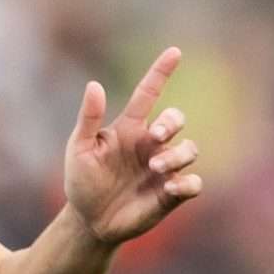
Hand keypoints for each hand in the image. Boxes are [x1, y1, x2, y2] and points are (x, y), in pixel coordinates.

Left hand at [60, 47, 199, 249]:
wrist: (89, 221)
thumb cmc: (83, 181)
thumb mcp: (79, 149)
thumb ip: (88, 119)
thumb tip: (93, 84)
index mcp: (130, 129)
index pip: (149, 94)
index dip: (161, 72)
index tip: (174, 52)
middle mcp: (151, 144)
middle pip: (176, 118)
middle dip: (172, 122)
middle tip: (156, 136)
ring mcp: (164, 168)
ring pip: (190, 149)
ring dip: (177, 154)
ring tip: (156, 167)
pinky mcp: (171, 194)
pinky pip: (194, 183)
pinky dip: (187, 183)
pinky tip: (170, 187)